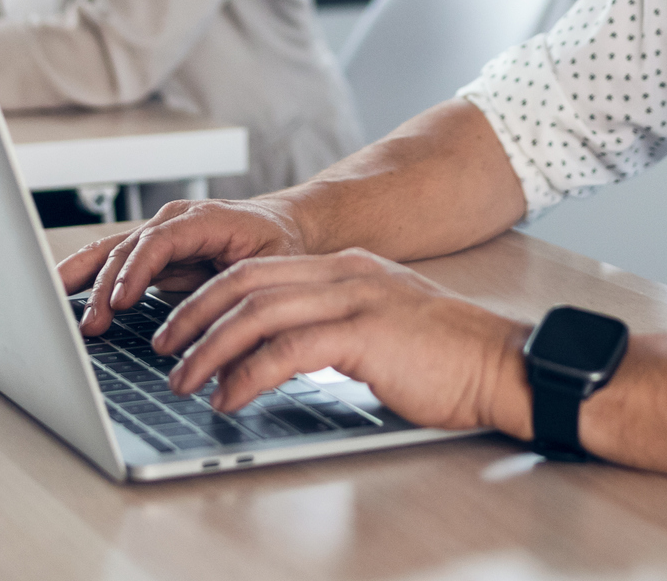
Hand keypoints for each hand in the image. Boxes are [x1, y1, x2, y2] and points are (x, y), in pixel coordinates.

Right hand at [58, 196, 308, 334]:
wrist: (284, 225)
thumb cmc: (281, 245)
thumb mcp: (276, 271)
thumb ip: (251, 308)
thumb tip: (229, 362)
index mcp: (205, 219)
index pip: (161, 240)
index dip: (138, 269)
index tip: (120, 301)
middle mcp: (174, 221)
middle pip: (129, 250)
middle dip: (105, 287)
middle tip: (91, 326)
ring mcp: (158, 234)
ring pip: (112, 254)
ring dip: (86, 283)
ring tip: (59, 314)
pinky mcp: (150, 252)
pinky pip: (111, 261)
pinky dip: (84, 275)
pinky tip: (58, 292)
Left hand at [153, 248, 533, 432]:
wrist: (501, 364)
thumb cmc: (448, 358)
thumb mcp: (382, 327)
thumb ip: (335, 328)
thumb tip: (284, 356)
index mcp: (346, 269)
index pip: (260, 271)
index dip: (212, 297)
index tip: (182, 326)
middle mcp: (344, 274)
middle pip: (246, 283)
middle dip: (194, 315)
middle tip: (164, 348)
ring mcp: (353, 299)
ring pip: (257, 313)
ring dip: (209, 349)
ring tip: (184, 380)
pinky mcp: (363, 334)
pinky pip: (286, 350)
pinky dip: (247, 375)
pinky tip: (229, 398)